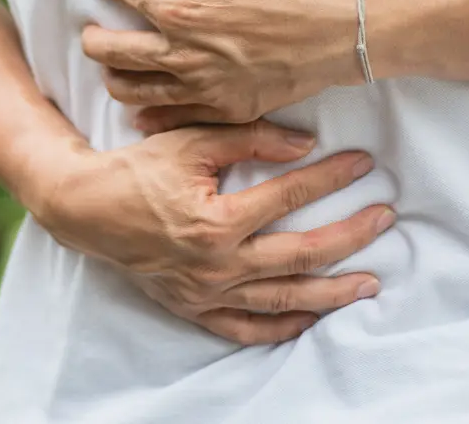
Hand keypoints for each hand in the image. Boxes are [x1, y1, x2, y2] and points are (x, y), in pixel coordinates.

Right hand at [34, 121, 392, 344]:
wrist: (84, 209)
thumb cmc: (134, 170)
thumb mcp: (188, 142)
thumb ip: (248, 140)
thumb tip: (304, 144)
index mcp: (215, 221)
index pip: (289, 197)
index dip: (330, 178)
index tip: (362, 164)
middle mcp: (215, 263)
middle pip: (300, 255)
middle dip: (349, 236)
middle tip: (383, 219)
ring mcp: (205, 291)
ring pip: (281, 299)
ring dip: (330, 293)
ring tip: (367, 284)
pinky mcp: (192, 306)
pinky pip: (243, 328)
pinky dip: (278, 328)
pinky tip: (308, 320)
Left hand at [77, 0, 362, 132]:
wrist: (347, 27)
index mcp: (180, 9)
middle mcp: (183, 54)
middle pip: (111, 52)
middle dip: (93, 39)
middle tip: (91, 31)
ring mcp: (203, 87)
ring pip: (133, 90)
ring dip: (115, 76)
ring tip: (113, 66)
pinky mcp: (226, 109)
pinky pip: (173, 118)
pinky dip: (150, 114)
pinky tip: (142, 110)